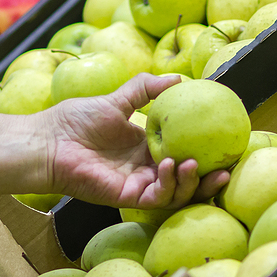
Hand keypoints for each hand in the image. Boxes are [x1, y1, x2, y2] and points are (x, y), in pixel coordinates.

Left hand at [41, 73, 229, 209]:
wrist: (49, 140)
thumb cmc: (75, 120)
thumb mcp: (117, 99)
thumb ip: (146, 89)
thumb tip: (178, 77)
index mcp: (146, 149)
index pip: (184, 156)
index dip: (206, 155)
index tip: (227, 145)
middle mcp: (146, 170)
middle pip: (187, 182)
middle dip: (209, 180)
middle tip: (227, 168)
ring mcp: (137, 186)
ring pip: (175, 194)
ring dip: (190, 182)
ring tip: (194, 164)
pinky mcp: (126, 198)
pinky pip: (155, 199)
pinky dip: (167, 185)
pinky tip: (170, 167)